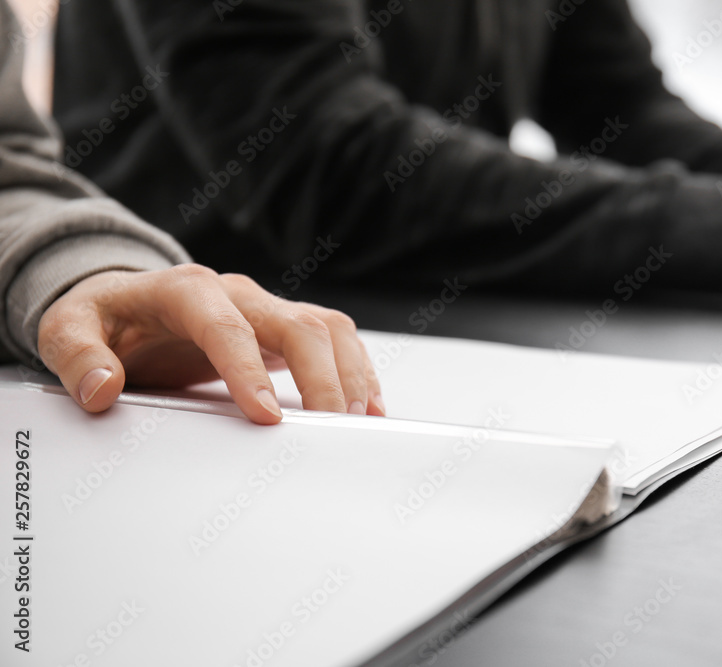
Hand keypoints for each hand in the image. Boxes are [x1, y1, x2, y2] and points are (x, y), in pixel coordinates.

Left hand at [36, 264, 384, 423]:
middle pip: (297, 324)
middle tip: (331, 426)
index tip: (266, 418)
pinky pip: (333, 340)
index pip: (226, 326)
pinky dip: (355, 371)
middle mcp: (237, 293)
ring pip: (326, 328)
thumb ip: (77, 356)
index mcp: (186, 289)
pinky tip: (366, 405)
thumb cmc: (106, 320)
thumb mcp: (68, 330)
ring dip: (349, 373)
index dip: (249, 370)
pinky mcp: (283, 328)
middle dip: (322, 377)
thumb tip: (103, 389)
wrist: (129, 305)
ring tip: (359, 420)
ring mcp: (266, 308)